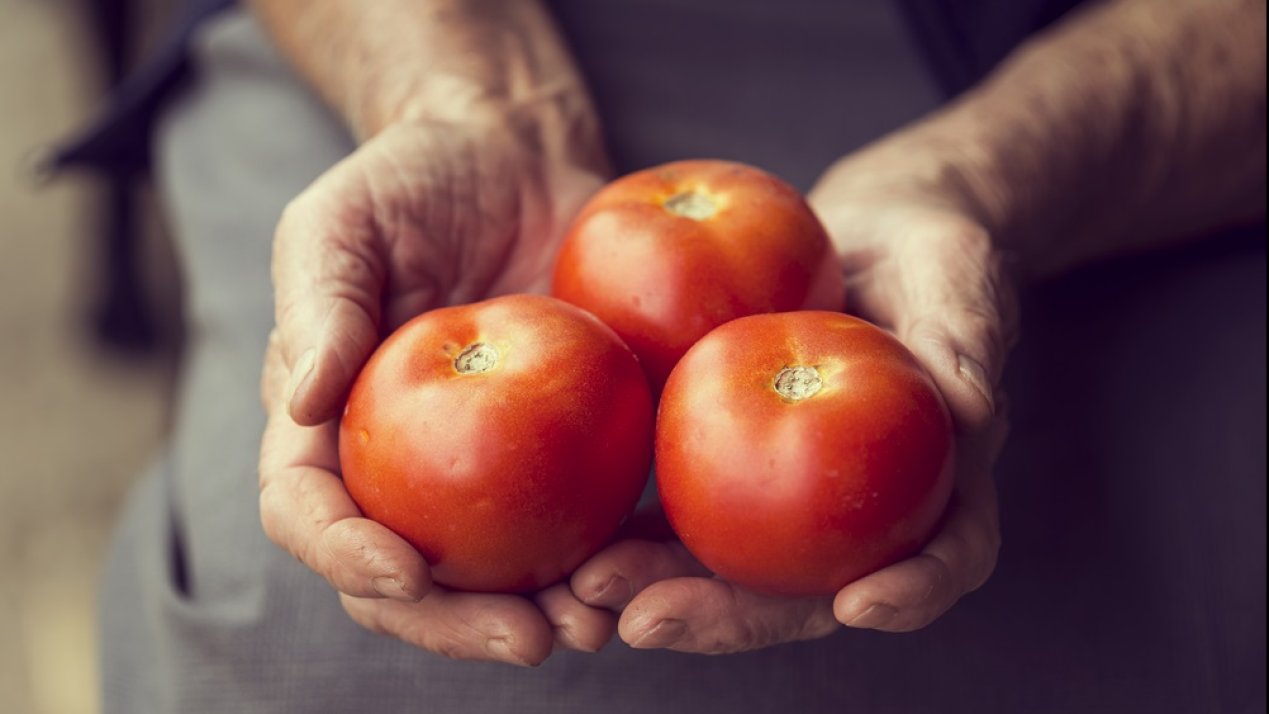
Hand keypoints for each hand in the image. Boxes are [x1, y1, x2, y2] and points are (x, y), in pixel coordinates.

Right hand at [257, 117, 615, 664]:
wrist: (512, 153)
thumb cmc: (409, 179)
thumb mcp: (340, 221)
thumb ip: (318, 305)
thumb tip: (306, 399)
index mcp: (327, 422)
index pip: (308, 509)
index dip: (344, 555)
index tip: (403, 571)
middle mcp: (400, 464)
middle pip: (406, 576)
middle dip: (457, 623)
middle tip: (526, 637)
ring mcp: (484, 465)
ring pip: (498, 570)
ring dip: (541, 613)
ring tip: (595, 626)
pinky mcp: (562, 447)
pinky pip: (581, 515)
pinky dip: (610, 556)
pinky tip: (647, 571)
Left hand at [569, 137, 1016, 652]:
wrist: (860, 233)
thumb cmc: (929, 250)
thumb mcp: (955, 270)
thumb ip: (965, 329)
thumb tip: (973, 404)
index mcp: (941, 481)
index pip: (948, 552)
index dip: (913, 590)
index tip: (858, 604)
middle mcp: (862, 511)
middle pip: (809, 589)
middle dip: (731, 615)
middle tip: (649, 619)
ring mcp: (790, 500)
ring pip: (730, 567)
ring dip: (658, 587)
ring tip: (586, 587)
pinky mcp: (728, 464)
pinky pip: (681, 505)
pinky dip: (629, 527)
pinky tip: (574, 531)